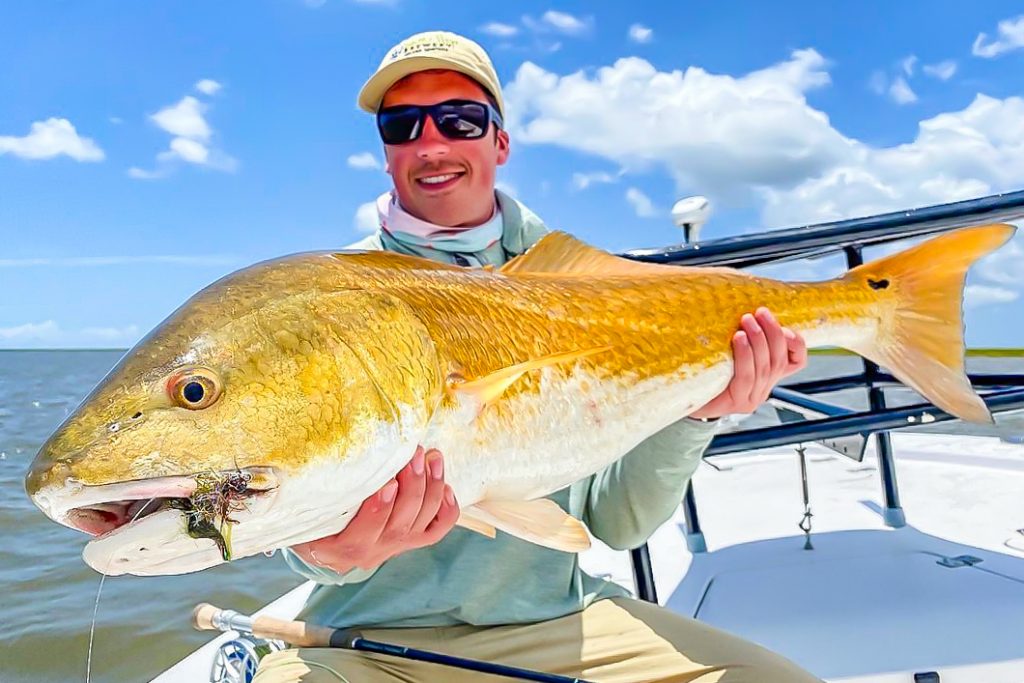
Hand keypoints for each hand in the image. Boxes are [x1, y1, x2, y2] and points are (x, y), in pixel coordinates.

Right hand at [290, 446, 458, 572]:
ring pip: (422, 523)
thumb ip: (315, 493)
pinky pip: (435, 531)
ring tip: (431, 457)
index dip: (378, 508)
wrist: (323, 548)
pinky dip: (447, 510)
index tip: (388, 481)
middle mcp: (371, 553)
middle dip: (412, 485)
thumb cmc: (310, 520)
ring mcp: (394, 548)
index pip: (362, 533)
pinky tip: (447, 485)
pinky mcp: (410, 543)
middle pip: (400, 523)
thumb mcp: (304, 511)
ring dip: (431, 487)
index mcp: (339, 548)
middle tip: (415, 453)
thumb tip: (310, 457)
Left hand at [690, 307, 806, 418]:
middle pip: (778, 360)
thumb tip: (748, 308)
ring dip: (759, 340)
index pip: (796, 362)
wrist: (685, 398)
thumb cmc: (707, 371)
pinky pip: (746, 376)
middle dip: (772, 332)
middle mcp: (763, 388)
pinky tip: (739, 339)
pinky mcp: (736, 402)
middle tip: (760, 313)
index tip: (785, 326)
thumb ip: (743, 336)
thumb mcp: (729, 350)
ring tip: (748, 320)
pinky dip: (745, 355)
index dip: (797, 344)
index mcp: (767, 376)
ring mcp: (751, 398)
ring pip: (765, 367)